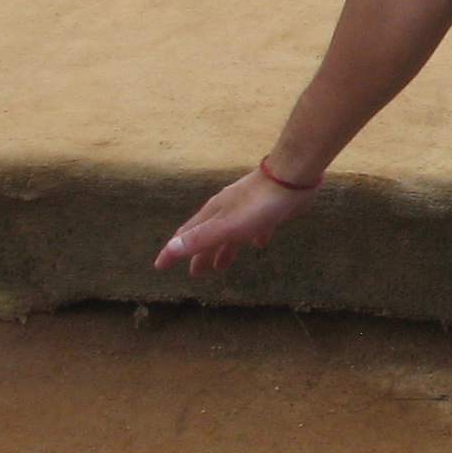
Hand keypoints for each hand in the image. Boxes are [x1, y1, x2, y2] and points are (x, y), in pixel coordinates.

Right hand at [154, 164, 317, 274]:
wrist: (292, 178)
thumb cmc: (258, 205)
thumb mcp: (227, 225)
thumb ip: (201, 237)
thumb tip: (170, 249)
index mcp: (214, 214)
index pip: (186, 235)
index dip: (172, 251)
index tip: (160, 267)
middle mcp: (227, 210)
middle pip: (208, 236)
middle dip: (199, 255)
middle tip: (195, 274)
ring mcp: (248, 208)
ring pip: (230, 233)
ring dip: (224, 250)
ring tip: (220, 267)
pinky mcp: (269, 209)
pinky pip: (256, 227)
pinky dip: (253, 237)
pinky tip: (258, 243)